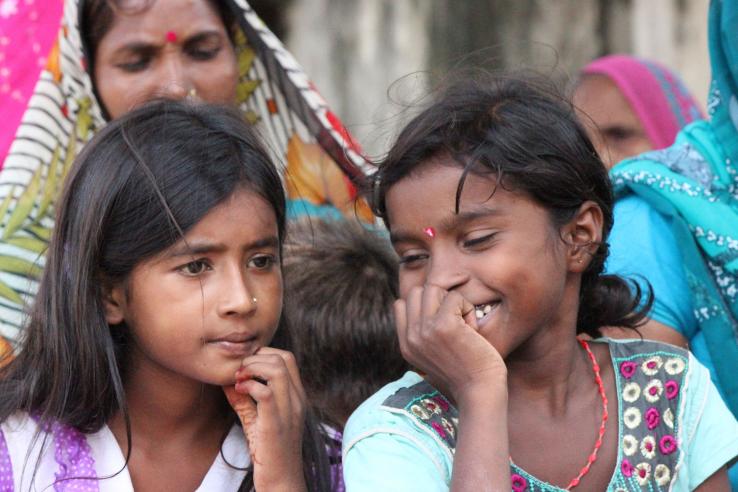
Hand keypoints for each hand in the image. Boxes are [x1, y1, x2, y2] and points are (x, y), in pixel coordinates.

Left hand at [223, 347, 306, 491]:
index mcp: (296, 396)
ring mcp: (289, 410)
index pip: (287, 358)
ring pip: (277, 369)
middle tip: (239, 371)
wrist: (282, 481)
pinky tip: (238, 391)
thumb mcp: (257, 421)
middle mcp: (297, 400)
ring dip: (252, 368)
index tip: (246, 367)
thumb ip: (244, 401)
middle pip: (284, 358)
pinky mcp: (276, 424)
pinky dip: (249, 386)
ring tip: (239, 379)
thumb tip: (226, 382)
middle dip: (256, 357)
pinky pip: (266, 392)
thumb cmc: (270, 452)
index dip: (264, 355)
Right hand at [395, 284, 506, 406]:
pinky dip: (467, 308)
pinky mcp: (444, 325)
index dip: (423, 305)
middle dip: (438, 299)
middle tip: (454, 320)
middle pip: (417, 293)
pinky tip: (472, 328)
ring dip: (452, 301)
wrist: (479, 391)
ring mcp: (425, 330)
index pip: (401, 304)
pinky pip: (454, 297)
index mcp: (406, 344)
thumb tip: (424, 300)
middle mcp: (411, 337)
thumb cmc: (464, 372)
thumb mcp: (432, 355)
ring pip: (433, 289)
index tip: (442, 319)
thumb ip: (422, 334)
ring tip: (463, 322)